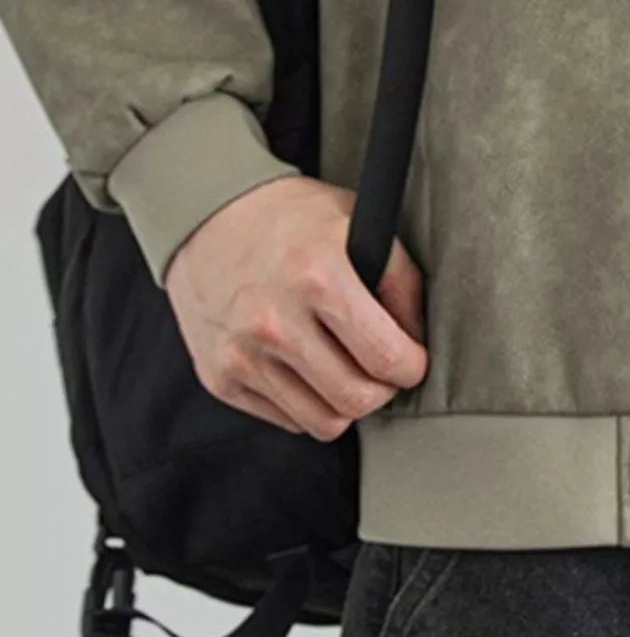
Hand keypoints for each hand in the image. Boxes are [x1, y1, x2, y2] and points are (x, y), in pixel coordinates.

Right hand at [164, 173, 428, 439]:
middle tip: (383, 368)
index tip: (412, 359)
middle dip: (383, 390)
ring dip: (345, 402)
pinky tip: (307, 367)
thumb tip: (417, 339)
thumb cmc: (290, 217)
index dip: (412, 366)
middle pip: (356, 400)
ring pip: (323, 423)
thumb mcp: (355, 223)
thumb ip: (397, 278)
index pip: (386, 358)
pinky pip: (287, 419)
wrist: (207, 213)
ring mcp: (242, 354)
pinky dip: (307, 403)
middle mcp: (276, 322)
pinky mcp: (220, 377)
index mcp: (319, 278)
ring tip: (347, 369)